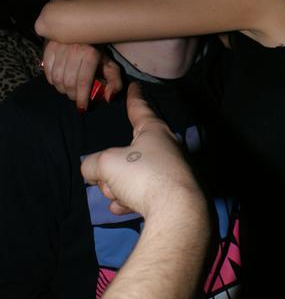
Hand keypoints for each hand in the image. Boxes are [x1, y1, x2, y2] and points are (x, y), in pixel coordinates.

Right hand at [42, 40, 122, 110]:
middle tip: (75, 97)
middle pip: (69, 81)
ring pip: (57, 78)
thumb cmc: (98, 53)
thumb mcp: (110, 66)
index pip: (83, 81)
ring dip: (62, 89)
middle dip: (72, 95)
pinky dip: (52, 80)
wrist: (84, 33)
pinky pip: (47, 70)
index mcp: (90, 54)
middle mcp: (74, 49)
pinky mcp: (49, 47)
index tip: (82, 108)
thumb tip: (109, 98)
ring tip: (68, 89)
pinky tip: (59, 80)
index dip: (82, 97)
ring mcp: (60, 47)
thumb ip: (114, 82)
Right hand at [81, 82, 202, 217]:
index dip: (134, 98)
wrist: (176, 212)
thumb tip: (93, 172)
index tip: (135, 86)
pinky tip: (121, 208)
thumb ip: (93, 164)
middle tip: (109, 179)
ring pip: (133, 175)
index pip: (140, 109)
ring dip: (119, 187)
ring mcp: (170, 173)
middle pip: (129, 151)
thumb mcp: (107, 164)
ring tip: (117, 196)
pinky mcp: (171, 195)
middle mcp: (166, 149)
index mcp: (155, 132)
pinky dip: (130, 200)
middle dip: (113, 168)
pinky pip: (142, 194)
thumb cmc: (144, 176)